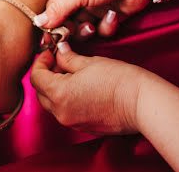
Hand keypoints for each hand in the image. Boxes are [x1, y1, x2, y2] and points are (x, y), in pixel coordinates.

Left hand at [30, 43, 149, 134]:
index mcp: (58, 94)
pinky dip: (66, 99)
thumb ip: (68, 58)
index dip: (41, 62)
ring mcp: (72, 123)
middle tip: (60, 61)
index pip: (36, 77)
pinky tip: (81, 87)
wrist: (142, 103)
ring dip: (56, 88)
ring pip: (53, 104)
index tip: (51, 53)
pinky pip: (66, 112)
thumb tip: (60, 52)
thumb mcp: (89, 62)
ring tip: (72, 73)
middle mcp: (61, 113)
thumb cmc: (118, 80)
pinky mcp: (84, 127)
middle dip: (46, 76)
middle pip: (41, 93)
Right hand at [34, 0, 149, 35]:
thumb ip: (59, 9)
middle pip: (67, 22)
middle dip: (70, 30)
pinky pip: (102, 30)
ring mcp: (97, 8)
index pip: (53, 9)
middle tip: (72, 33)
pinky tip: (113, 16)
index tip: (49, 37)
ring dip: (87, 30)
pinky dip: (107, 26)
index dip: (51, 23)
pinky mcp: (112, 17)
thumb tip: (38, 22)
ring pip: (84, 29)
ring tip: (92, 26)